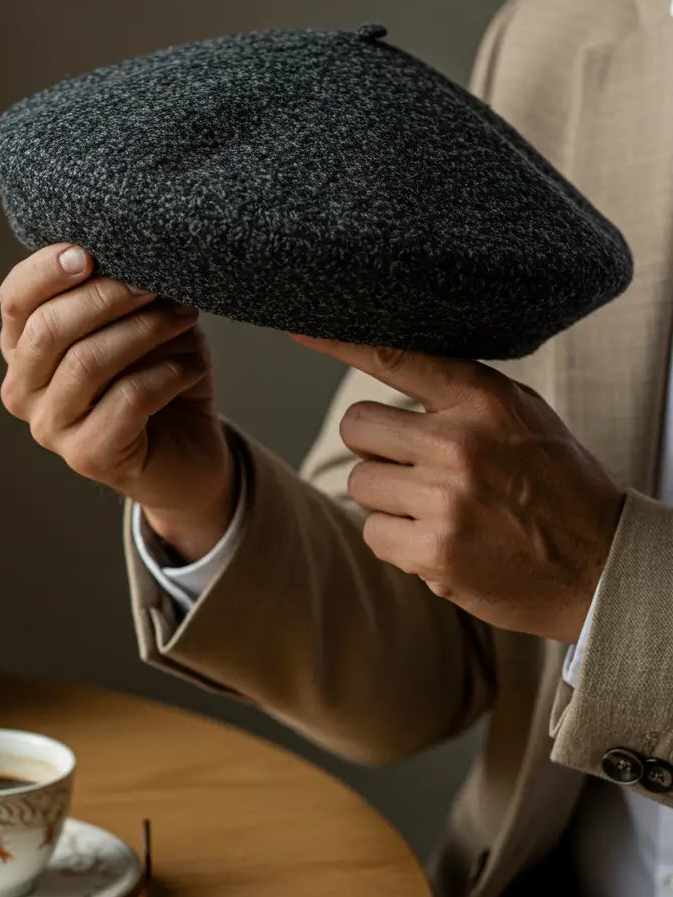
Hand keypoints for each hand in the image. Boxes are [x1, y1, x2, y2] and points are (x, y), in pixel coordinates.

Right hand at [0, 243, 234, 558]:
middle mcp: (23, 389)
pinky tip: (192, 367)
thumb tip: (132, 253)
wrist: (188, 452)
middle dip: (106, 297)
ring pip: (87, 362)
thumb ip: (119, 290)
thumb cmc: (156, 374)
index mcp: (23, 348)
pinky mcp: (88, 457)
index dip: (46, 270)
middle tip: (155, 281)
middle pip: (48, 329)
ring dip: (144, 330)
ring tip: (185, 315)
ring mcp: (50, 428)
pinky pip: (126, 401)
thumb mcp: (138, 321)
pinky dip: (166, 375)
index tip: (89, 252)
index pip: (16, 299)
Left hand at [287, 334, 625, 643]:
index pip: (394, 359)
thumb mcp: (522, 416)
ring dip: (387, 497)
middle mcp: (460, 445)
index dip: (339, 343)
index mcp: (484, 401)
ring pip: (360, 483)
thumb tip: (385, 361)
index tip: (299, 330)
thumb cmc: (556, 484)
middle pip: (358, 427)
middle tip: (414, 464)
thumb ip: (459, 392)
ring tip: (438, 506)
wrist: (598, 566)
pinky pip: (373, 532)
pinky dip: (397, 540)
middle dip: (376, 447)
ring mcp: (444, 501)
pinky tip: (440, 539)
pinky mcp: (433, 553)